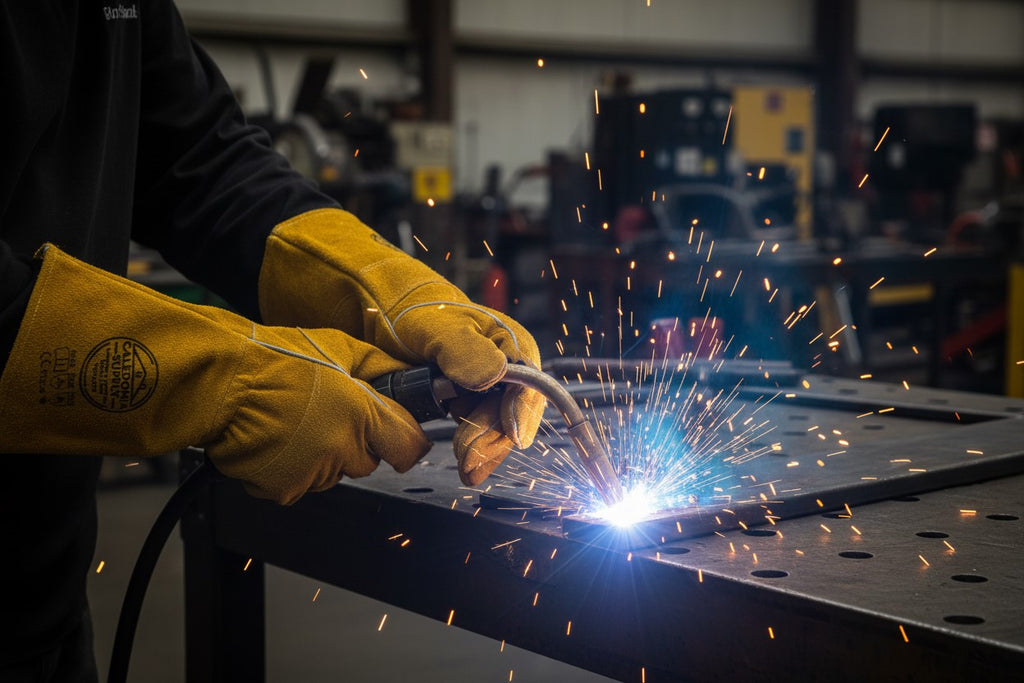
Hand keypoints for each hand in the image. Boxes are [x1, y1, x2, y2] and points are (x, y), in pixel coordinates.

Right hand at [0, 245, 429, 503]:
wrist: (218, 381)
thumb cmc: (275, 357)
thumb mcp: (339, 347)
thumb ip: (381, 368)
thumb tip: (411, 376)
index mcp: (363, 414)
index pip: (410, 448)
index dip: (404, 441)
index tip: (396, 435)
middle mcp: (342, 449)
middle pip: (368, 463)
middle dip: (354, 445)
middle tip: (326, 417)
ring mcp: (312, 474)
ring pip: (332, 475)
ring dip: (321, 457)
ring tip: (293, 424)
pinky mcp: (283, 490)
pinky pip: (299, 485)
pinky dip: (289, 470)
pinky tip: (275, 441)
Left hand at [259, 208, 545, 483]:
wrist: (364, 306)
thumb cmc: (402, 306)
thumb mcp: (431, 324)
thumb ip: (462, 349)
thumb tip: (496, 376)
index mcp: (509, 343)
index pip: (531, 388)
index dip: (521, 416)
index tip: (510, 439)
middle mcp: (503, 367)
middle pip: (512, 415)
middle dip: (495, 441)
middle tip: (470, 464)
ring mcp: (480, 386)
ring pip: (493, 428)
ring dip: (482, 449)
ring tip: (465, 467)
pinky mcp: (458, 401)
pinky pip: (473, 429)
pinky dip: (467, 444)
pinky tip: (455, 455)